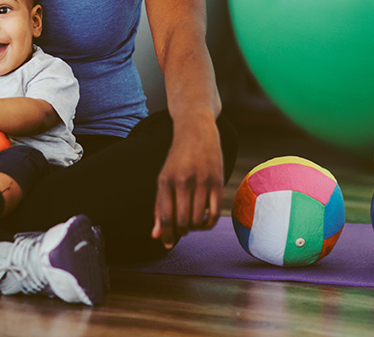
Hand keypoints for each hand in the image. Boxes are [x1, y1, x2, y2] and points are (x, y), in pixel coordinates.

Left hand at [151, 117, 224, 248]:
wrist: (196, 129)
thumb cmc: (177, 159)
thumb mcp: (163, 178)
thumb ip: (159, 207)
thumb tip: (156, 236)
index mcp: (165, 181)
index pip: (165, 217)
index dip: (166, 235)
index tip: (168, 244)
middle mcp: (182, 181)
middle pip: (182, 221)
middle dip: (182, 232)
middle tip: (182, 229)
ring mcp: (201, 180)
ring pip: (197, 219)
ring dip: (194, 228)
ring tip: (192, 223)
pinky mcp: (217, 181)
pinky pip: (214, 213)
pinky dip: (208, 224)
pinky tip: (204, 221)